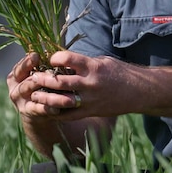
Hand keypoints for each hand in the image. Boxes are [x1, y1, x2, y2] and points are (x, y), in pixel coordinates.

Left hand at [6, 50, 126, 119]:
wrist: (138, 91)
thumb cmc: (119, 72)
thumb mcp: (102, 61)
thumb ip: (83, 62)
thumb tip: (63, 60)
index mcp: (93, 66)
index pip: (67, 59)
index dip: (54, 58)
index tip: (49, 59)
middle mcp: (90, 83)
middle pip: (59, 81)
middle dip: (43, 79)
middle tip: (33, 77)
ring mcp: (90, 99)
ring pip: (61, 100)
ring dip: (46, 97)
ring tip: (35, 94)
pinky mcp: (91, 111)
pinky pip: (69, 114)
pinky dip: (56, 112)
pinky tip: (47, 109)